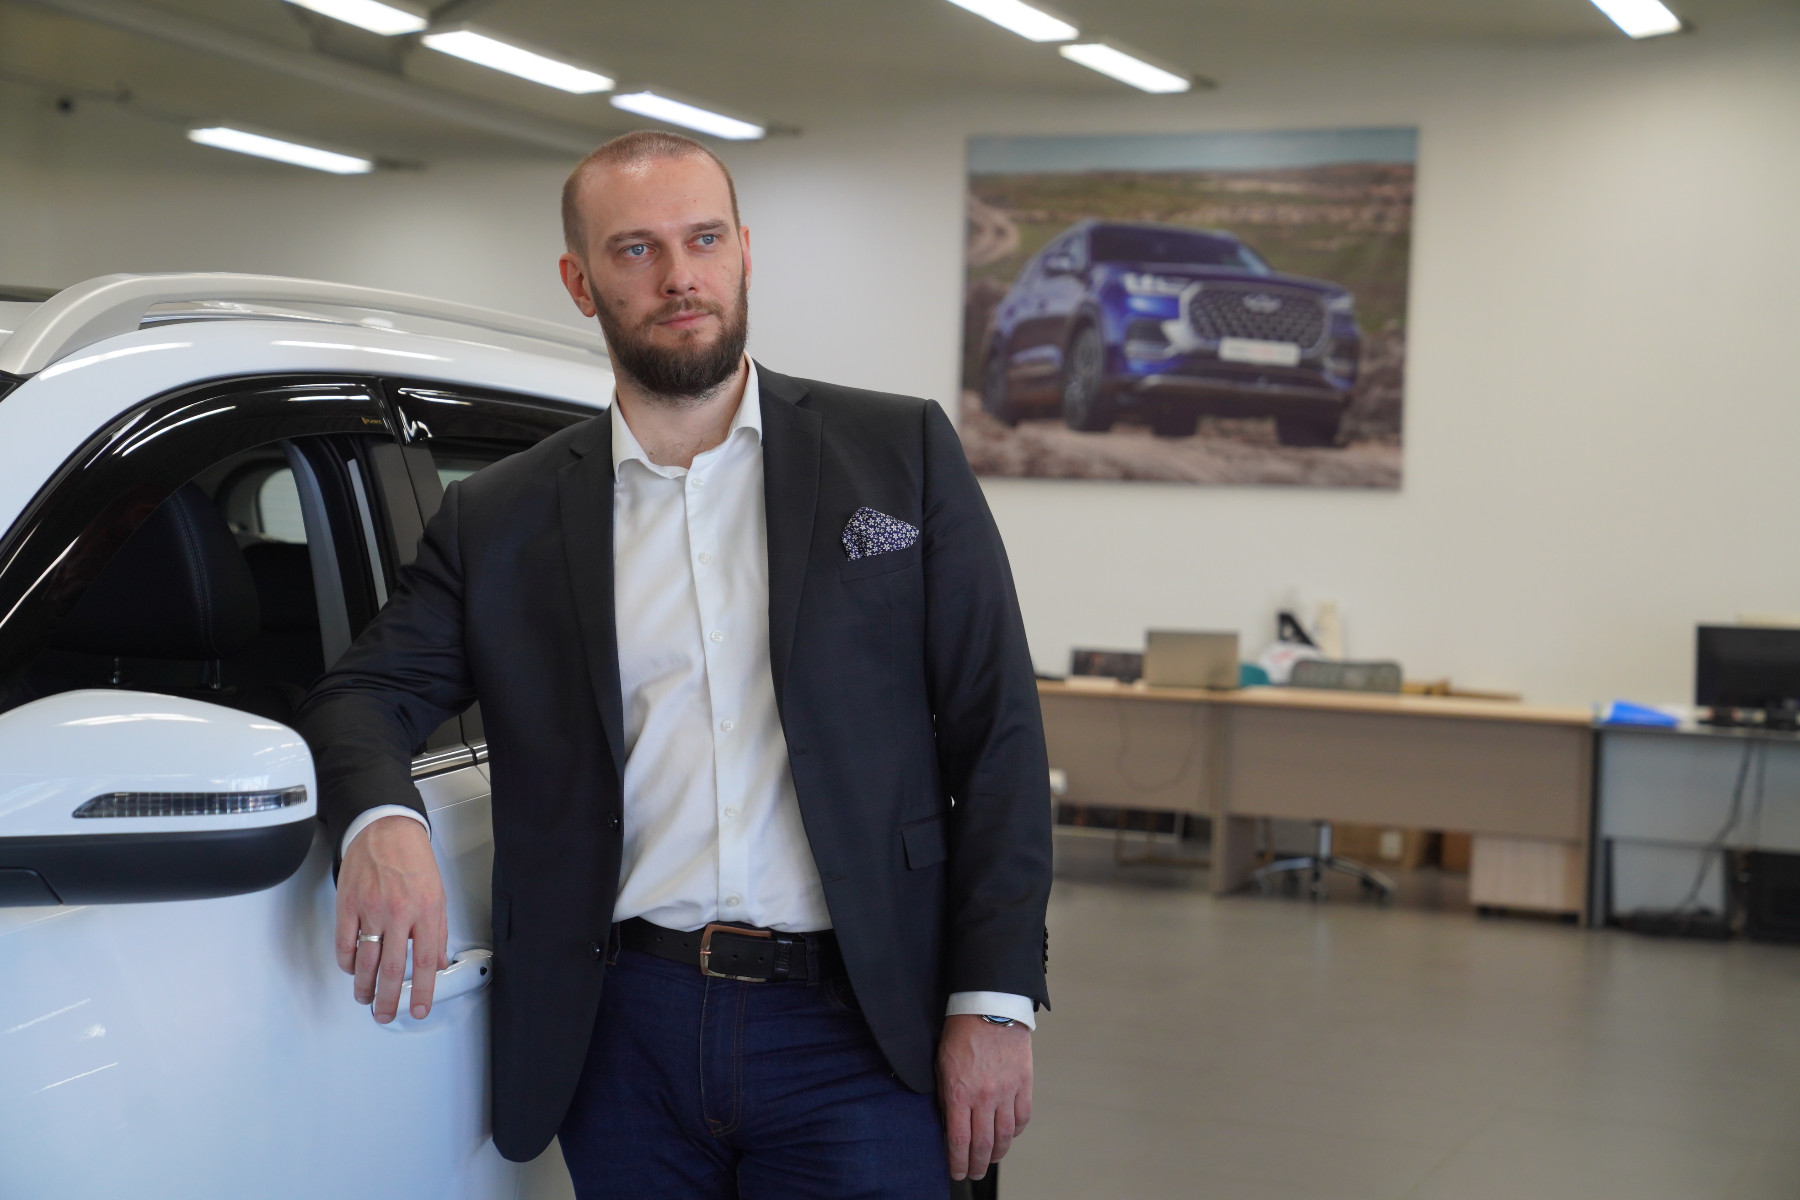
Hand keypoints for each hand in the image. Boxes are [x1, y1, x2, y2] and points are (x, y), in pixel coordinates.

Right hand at [334, 814, 446, 1023]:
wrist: (386, 828)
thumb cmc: (413, 858)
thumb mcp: (437, 893)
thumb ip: (438, 930)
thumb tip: (437, 963)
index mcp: (426, 910)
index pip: (426, 962)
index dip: (422, 991)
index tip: (418, 1009)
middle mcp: (399, 912)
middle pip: (392, 968)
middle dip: (388, 999)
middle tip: (385, 1014)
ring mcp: (371, 909)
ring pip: (365, 961)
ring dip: (364, 987)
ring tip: (366, 999)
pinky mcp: (348, 904)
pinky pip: (345, 943)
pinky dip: (347, 962)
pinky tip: (352, 970)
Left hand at [937, 1014, 1032, 1181]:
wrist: (990, 1006)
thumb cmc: (961, 1032)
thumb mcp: (942, 1065)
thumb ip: (947, 1097)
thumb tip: (951, 1123)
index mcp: (960, 1093)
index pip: (959, 1141)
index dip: (957, 1163)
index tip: (956, 1172)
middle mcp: (985, 1097)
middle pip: (983, 1145)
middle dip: (976, 1165)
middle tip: (973, 1173)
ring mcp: (1007, 1091)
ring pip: (1005, 1136)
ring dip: (997, 1153)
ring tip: (990, 1159)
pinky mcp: (1024, 1083)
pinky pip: (1022, 1117)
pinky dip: (1016, 1132)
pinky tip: (1009, 1135)